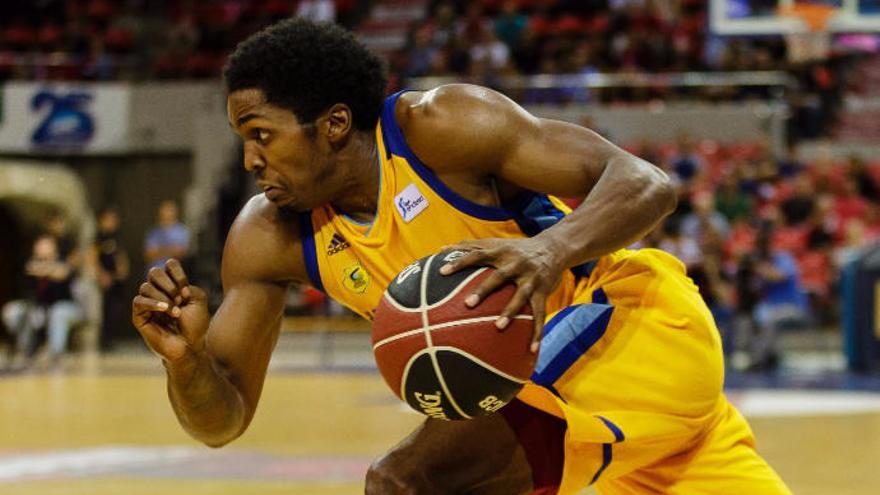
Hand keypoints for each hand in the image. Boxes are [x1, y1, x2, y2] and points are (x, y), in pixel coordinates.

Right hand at [132, 259, 208, 363]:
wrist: (191, 346)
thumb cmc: (196, 324)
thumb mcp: (198, 299)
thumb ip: (186, 285)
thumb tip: (170, 288)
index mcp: (172, 285)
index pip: (168, 266)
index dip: (178, 274)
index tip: (187, 290)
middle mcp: (158, 292)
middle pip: (154, 272)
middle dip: (169, 284)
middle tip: (181, 299)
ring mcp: (148, 304)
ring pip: (146, 287)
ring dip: (163, 297)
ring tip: (176, 311)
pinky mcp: (140, 316)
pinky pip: (138, 302)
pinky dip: (153, 303)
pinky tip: (166, 310)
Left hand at [439, 237, 564, 352]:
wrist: (554, 247)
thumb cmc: (516, 249)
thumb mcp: (496, 244)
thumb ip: (470, 246)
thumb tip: (441, 248)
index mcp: (501, 252)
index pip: (477, 255)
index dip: (460, 262)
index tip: (442, 272)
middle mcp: (516, 263)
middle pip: (499, 276)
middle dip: (484, 289)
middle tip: (467, 304)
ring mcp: (531, 278)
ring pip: (521, 296)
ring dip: (510, 311)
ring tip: (498, 327)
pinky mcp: (543, 291)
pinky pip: (540, 314)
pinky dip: (537, 332)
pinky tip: (532, 350)